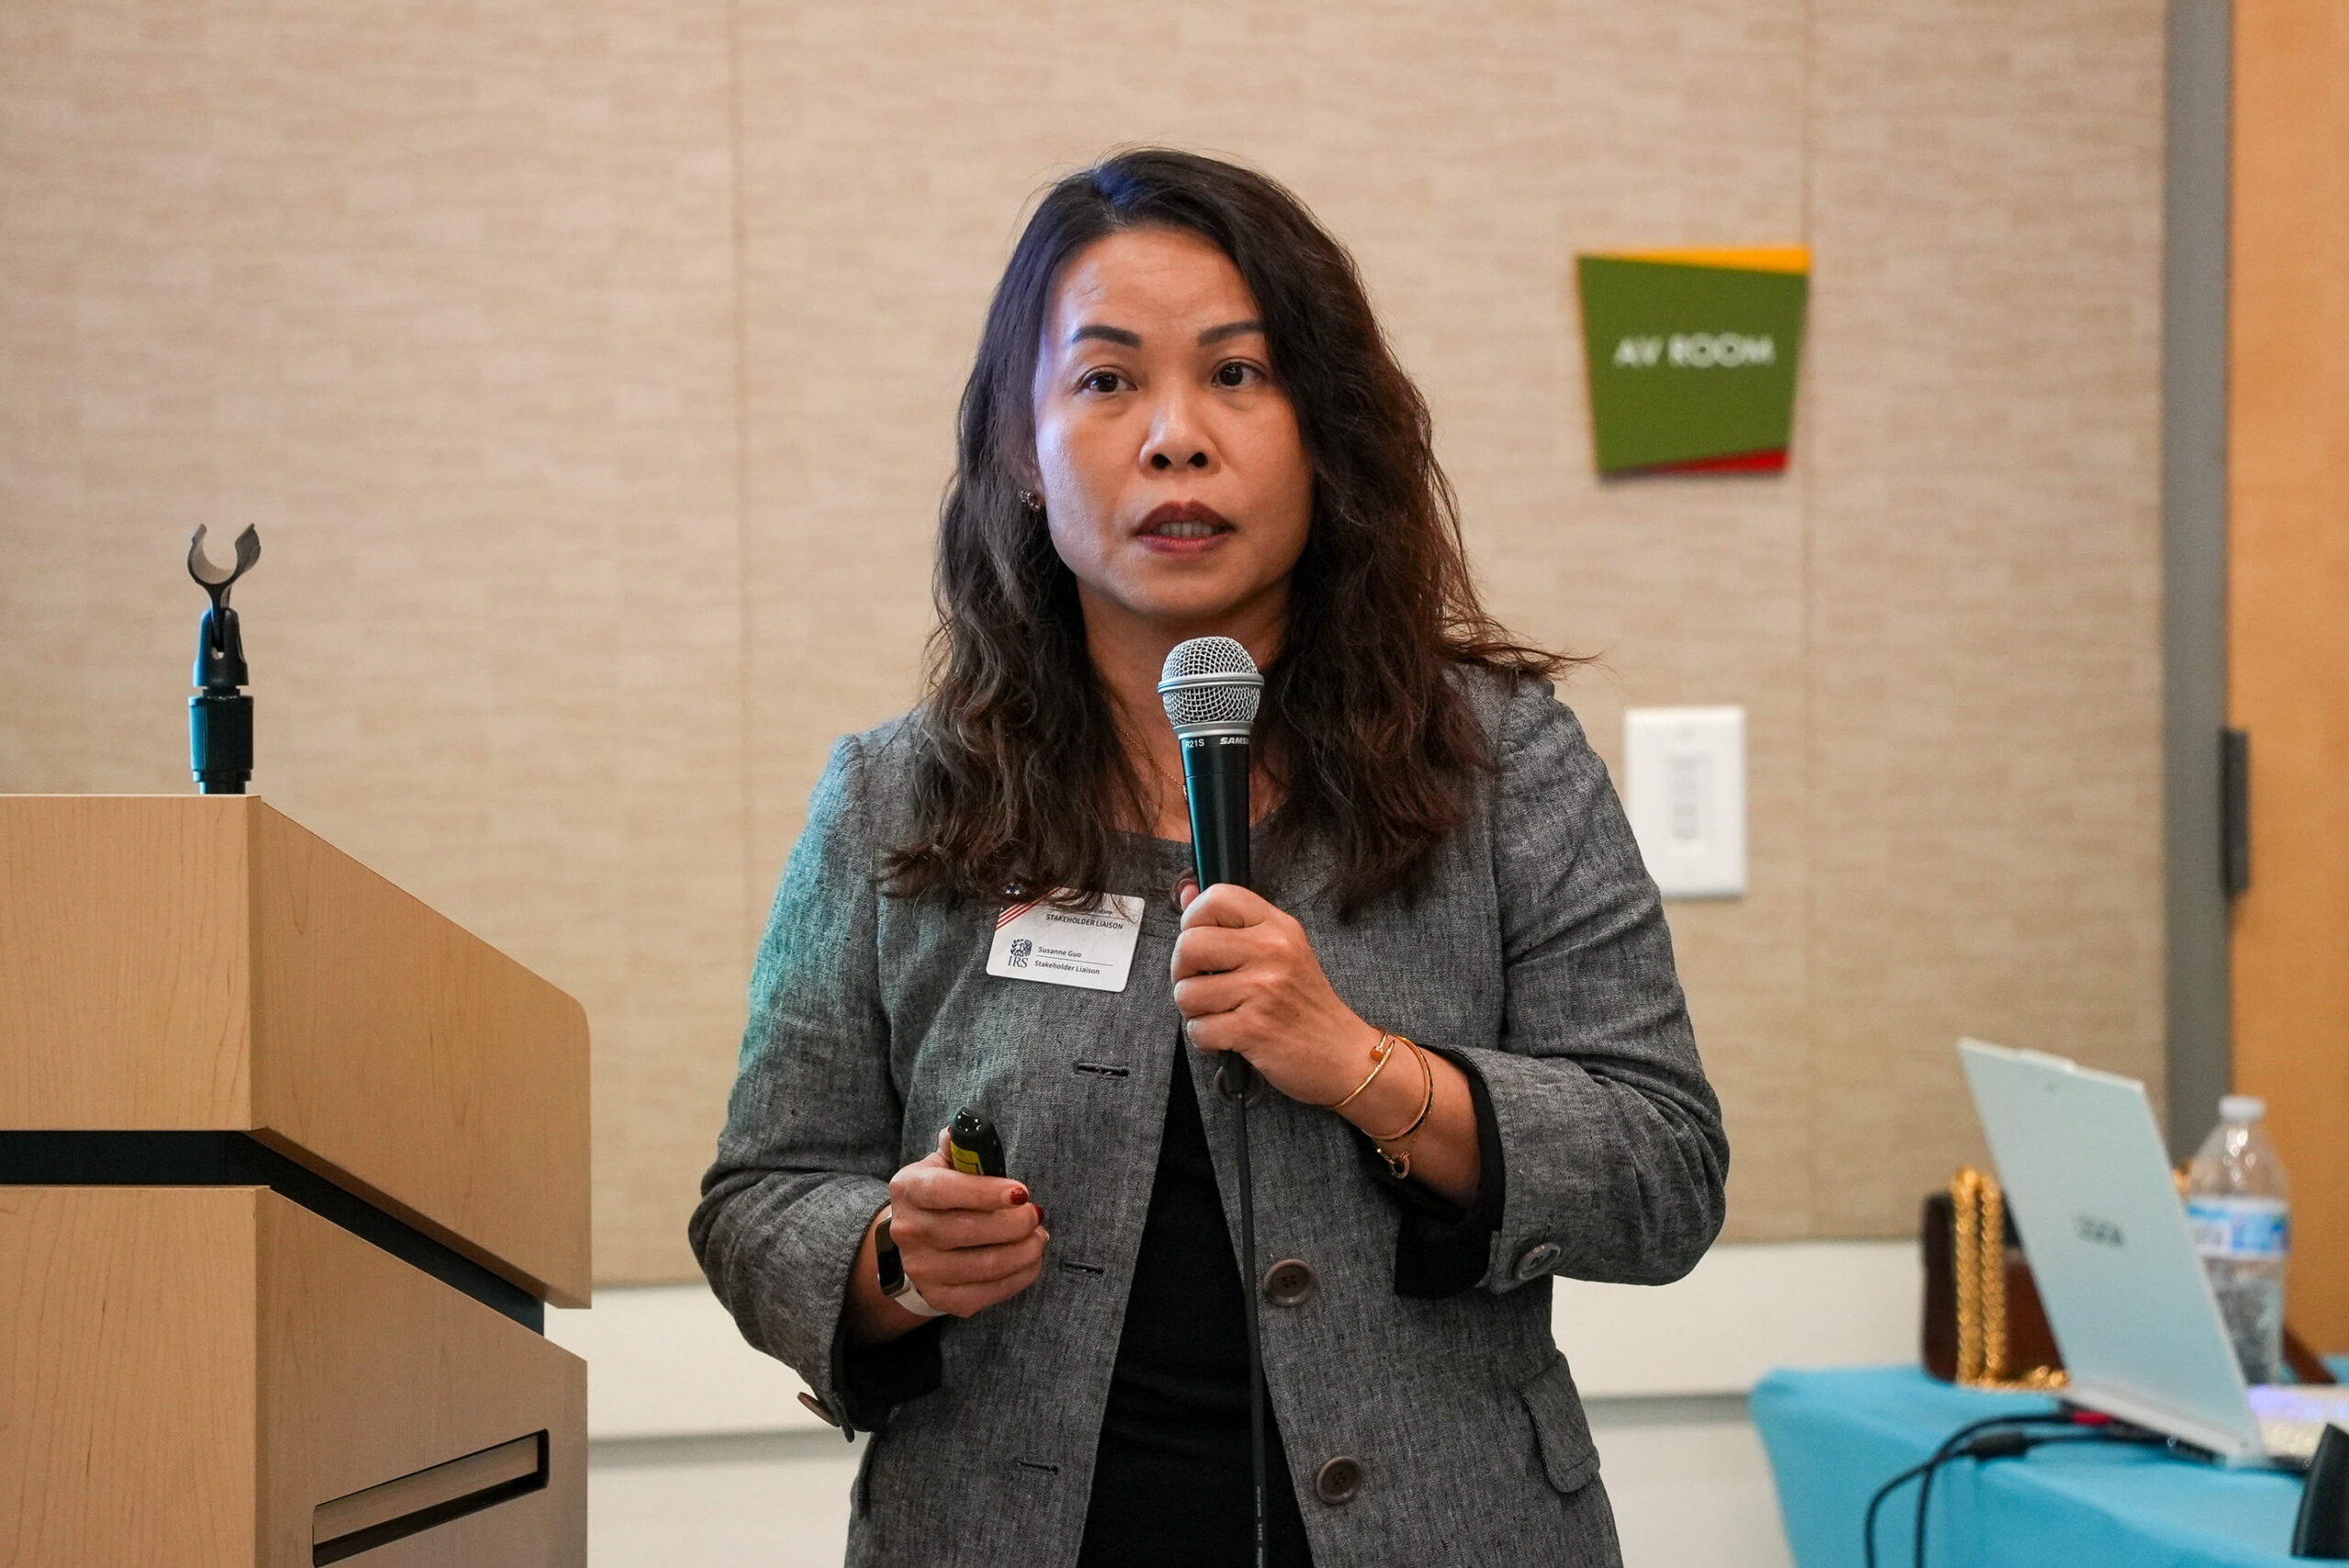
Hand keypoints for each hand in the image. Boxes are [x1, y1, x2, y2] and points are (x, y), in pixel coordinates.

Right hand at [882, 1129, 1047, 1317]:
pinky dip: (1019, 1277)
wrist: (916, 1242)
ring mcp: (922, 1269)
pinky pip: (988, 1293)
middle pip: (967, 1231)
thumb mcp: (943, 1164)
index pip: (943, 1191)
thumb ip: (962, 1147)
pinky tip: (1031, 1260)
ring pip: (983, 1266)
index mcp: (908, 1189)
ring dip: (1023, 1251)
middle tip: (1036, 1214)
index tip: (1021, 1192)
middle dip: (1014, 1224)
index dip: (984, 1192)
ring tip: (1038, 1236)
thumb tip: (969, 1129)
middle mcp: (908, 1231)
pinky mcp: (941, 1298)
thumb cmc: (942, 1195)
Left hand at [1170, 880, 1384, 1107]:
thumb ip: (1233, 922)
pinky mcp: (1253, 1028)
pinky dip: (1206, 1039)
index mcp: (1278, 926)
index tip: (1202, 944)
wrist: (1342, 1053)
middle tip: (1202, 986)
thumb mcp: (1282, 950)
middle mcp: (1272, 951)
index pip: (1216, 897)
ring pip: (1186, 992)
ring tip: (1220, 1014)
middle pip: (1189, 944)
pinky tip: (1228, 1037)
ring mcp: (1263, 990)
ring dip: (1194, 1011)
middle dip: (1183, 972)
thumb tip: (1186, 890)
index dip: (1193, 920)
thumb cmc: (1305, 1003)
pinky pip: (1198, 1029)